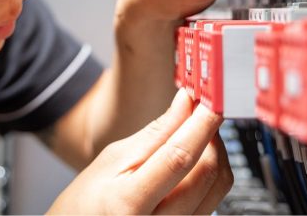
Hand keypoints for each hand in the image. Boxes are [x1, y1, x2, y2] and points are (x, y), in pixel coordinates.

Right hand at [48, 89, 232, 214]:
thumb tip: (185, 103)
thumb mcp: (114, 158)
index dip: (201, 125)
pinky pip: (213, 200)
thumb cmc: (89, 198)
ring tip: (197, 135)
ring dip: (215, 153)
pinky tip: (196, 159)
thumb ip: (156, 132)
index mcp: (129, 203)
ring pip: (217, 188)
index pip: (179, 157)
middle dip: (212, 136)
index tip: (212, 102)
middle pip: (207, 174)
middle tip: (203, 113)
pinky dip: (210, 172)